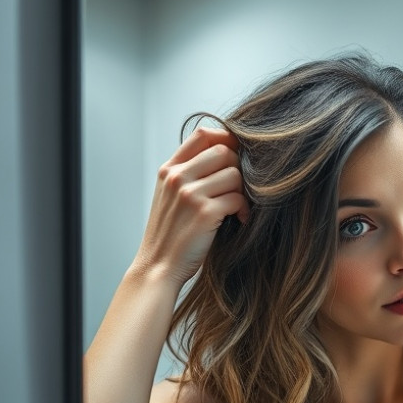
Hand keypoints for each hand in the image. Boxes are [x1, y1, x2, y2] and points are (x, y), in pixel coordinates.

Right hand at [132, 127, 247, 285]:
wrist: (158, 267)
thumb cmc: (171, 233)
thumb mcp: (170, 196)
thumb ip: (189, 174)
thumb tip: (227, 154)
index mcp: (169, 169)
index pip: (202, 134)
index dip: (226, 138)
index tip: (237, 156)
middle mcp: (177, 177)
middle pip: (224, 152)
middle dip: (238, 169)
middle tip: (237, 190)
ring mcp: (190, 194)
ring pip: (234, 174)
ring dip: (242, 191)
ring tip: (236, 207)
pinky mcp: (204, 212)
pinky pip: (238, 198)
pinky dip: (243, 209)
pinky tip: (238, 219)